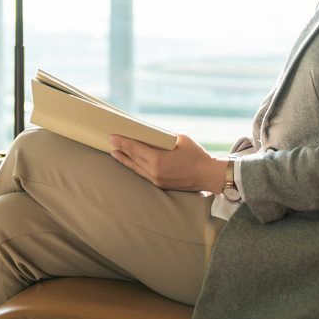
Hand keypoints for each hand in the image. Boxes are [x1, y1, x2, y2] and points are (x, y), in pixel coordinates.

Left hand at [110, 133, 227, 192]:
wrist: (208, 175)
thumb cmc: (197, 154)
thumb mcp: (181, 138)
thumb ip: (164, 136)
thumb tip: (152, 134)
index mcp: (159, 159)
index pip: (136, 147)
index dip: (123, 141)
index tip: (113, 135)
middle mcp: (155, 171)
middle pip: (133, 157)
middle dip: (121, 148)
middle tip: (110, 140)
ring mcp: (157, 180)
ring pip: (135, 167)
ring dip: (124, 159)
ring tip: (114, 152)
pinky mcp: (160, 184)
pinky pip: (143, 174)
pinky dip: (134, 166)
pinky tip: (129, 162)